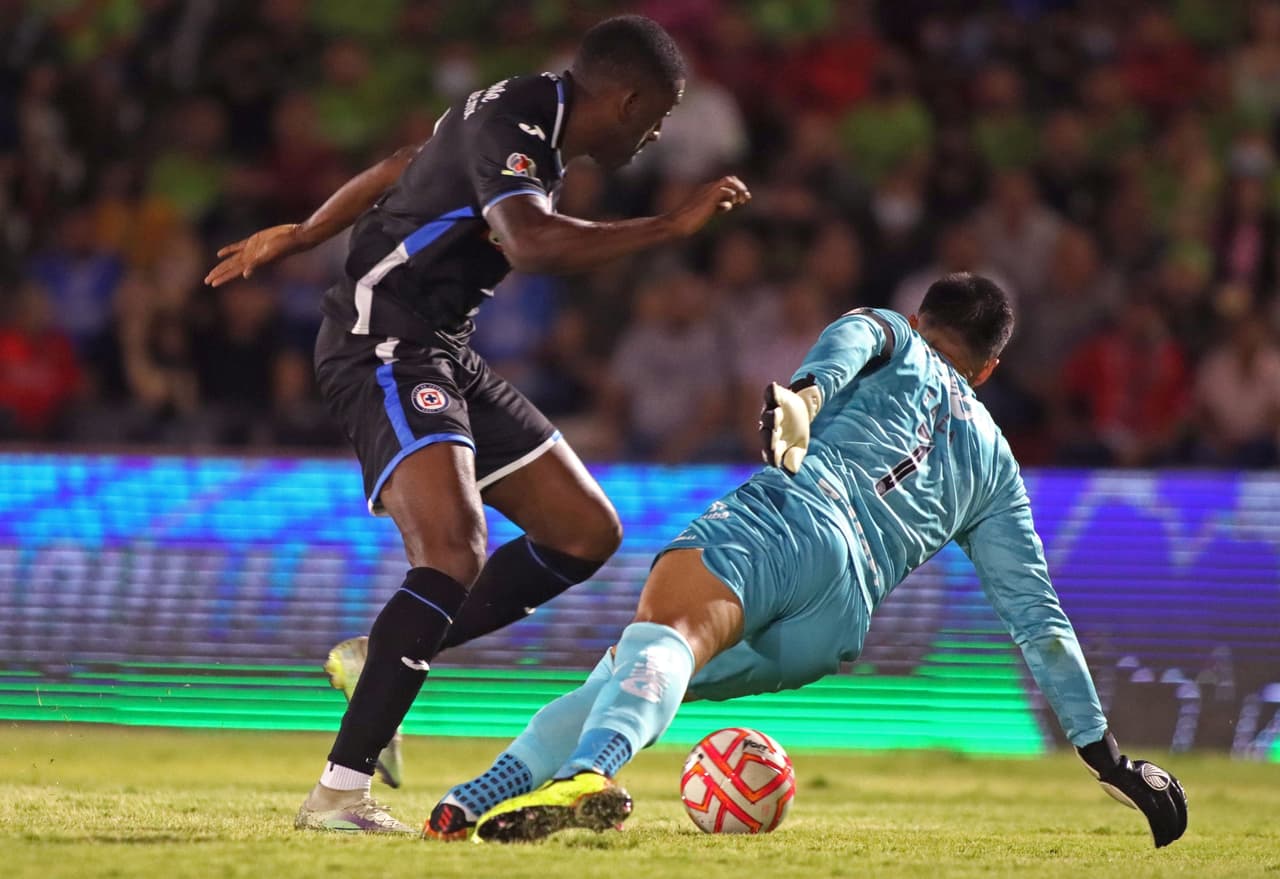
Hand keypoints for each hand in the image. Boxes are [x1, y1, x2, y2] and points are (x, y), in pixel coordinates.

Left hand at [204, 224, 305, 286]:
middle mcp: (249, 258)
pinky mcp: (253, 241)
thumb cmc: (284, 247)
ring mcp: (250, 250)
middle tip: (207, 281)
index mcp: (251, 262)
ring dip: (222, 266)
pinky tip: (220, 254)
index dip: (221, 277)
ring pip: (232, 259)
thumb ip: (257, 264)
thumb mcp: (269, 255)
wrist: (294, 237)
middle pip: (229, 268)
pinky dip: (228, 251)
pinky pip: (237, 247)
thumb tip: (245, 275)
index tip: (211, 283)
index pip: (232, 272)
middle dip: (218, 274)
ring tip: (212, 272)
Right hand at [665, 175, 750, 237]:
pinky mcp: (708, 198)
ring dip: (739, 190)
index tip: (743, 200)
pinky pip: (725, 190)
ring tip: (741, 201)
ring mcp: (708, 191)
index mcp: (707, 190)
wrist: (676, 223)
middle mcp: (708, 188)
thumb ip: (717, 207)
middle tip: (745, 200)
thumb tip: (728, 205)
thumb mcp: (706, 212)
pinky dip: (731, 196)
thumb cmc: (688, 221)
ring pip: (729, 181)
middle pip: (730, 179)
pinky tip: (729, 206)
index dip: (738, 189)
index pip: (727, 183)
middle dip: (741, 188)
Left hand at [759, 374, 821, 474]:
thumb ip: (795, 456)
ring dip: (772, 416)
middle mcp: (769, 428)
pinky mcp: (775, 397)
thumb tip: (791, 470)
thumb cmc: (797, 432)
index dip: (772, 456)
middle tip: (773, 438)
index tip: (775, 461)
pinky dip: (772, 391)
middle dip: (769, 437)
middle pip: (766, 434)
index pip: (769, 452)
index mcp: (774, 443)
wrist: (803, 409)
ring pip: (768, 415)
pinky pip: (771, 394)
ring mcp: (771, 412)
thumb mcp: (800, 446)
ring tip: (777, 413)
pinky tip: (773, 387)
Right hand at [1078, 731, 1186, 847]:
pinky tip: (1157, 842)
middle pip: (1176, 811)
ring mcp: (1154, 792)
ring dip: (1167, 833)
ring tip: (1164, 842)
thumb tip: (1158, 798)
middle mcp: (1164, 785)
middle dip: (1176, 827)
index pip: (1181, 801)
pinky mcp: (1144, 800)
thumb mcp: (1143, 773)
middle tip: (1173, 837)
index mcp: (1165, 778)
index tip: (1178, 826)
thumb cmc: (1123, 769)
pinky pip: (1155, 821)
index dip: (1182, 816)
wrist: (1111, 765)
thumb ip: (1154, 784)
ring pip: (1167, 818)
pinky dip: (1157, 833)